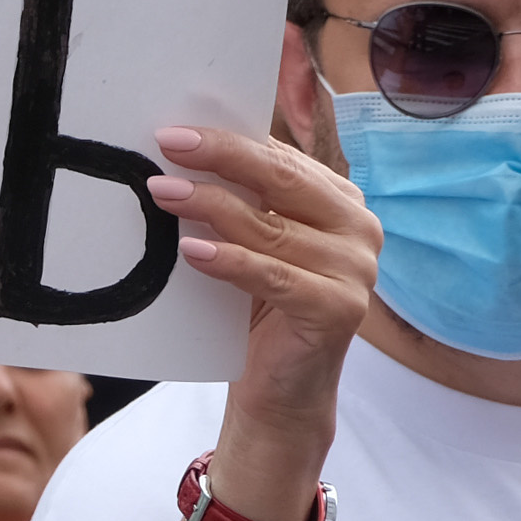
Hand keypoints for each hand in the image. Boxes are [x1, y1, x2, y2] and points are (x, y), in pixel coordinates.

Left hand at [147, 126, 377, 520]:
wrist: (280, 390)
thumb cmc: (257, 308)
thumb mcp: (252, 243)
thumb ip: (240, 200)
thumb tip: (180, 151)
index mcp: (340, 201)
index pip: (281, 157)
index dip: (227, 139)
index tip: (173, 129)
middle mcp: (359, 228)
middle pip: (281, 179)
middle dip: (220, 156)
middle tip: (167, 142)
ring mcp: (357, 269)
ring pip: (271, 227)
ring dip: (210, 205)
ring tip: (162, 193)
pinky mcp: (341, 309)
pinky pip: (274, 276)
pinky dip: (230, 261)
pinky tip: (191, 250)